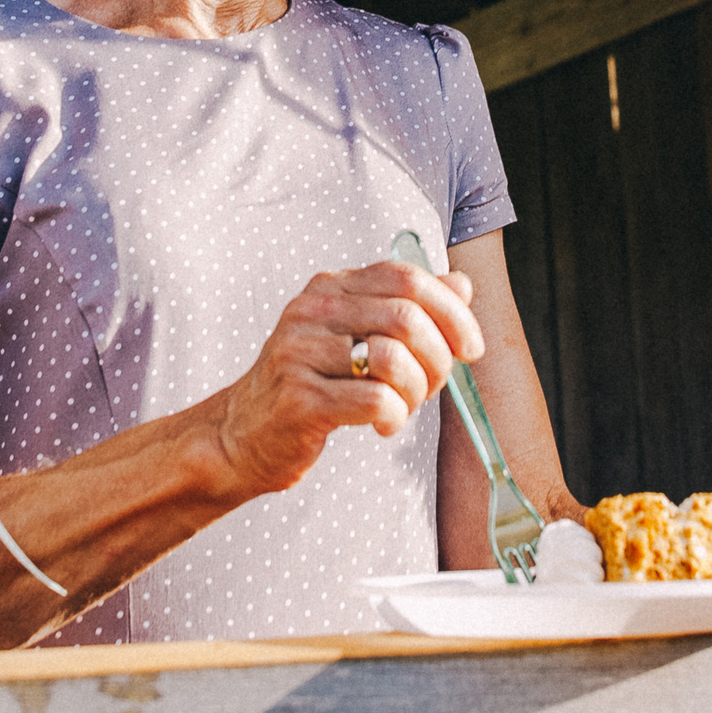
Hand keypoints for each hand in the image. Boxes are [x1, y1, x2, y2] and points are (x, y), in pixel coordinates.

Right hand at [206, 262, 481, 499]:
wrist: (240, 434)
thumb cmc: (308, 384)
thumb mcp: (354, 335)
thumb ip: (407, 307)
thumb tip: (461, 285)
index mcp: (330, 287)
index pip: (406, 277)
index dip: (451, 311)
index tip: (470, 347)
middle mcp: (311, 310)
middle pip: (406, 317)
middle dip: (438, 358)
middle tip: (432, 386)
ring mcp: (300, 353)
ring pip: (393, 359)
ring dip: (416, 391)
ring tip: (403, 406)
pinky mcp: (300, 400)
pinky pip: (375, 401)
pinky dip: (395, 417)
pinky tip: (383, 425)